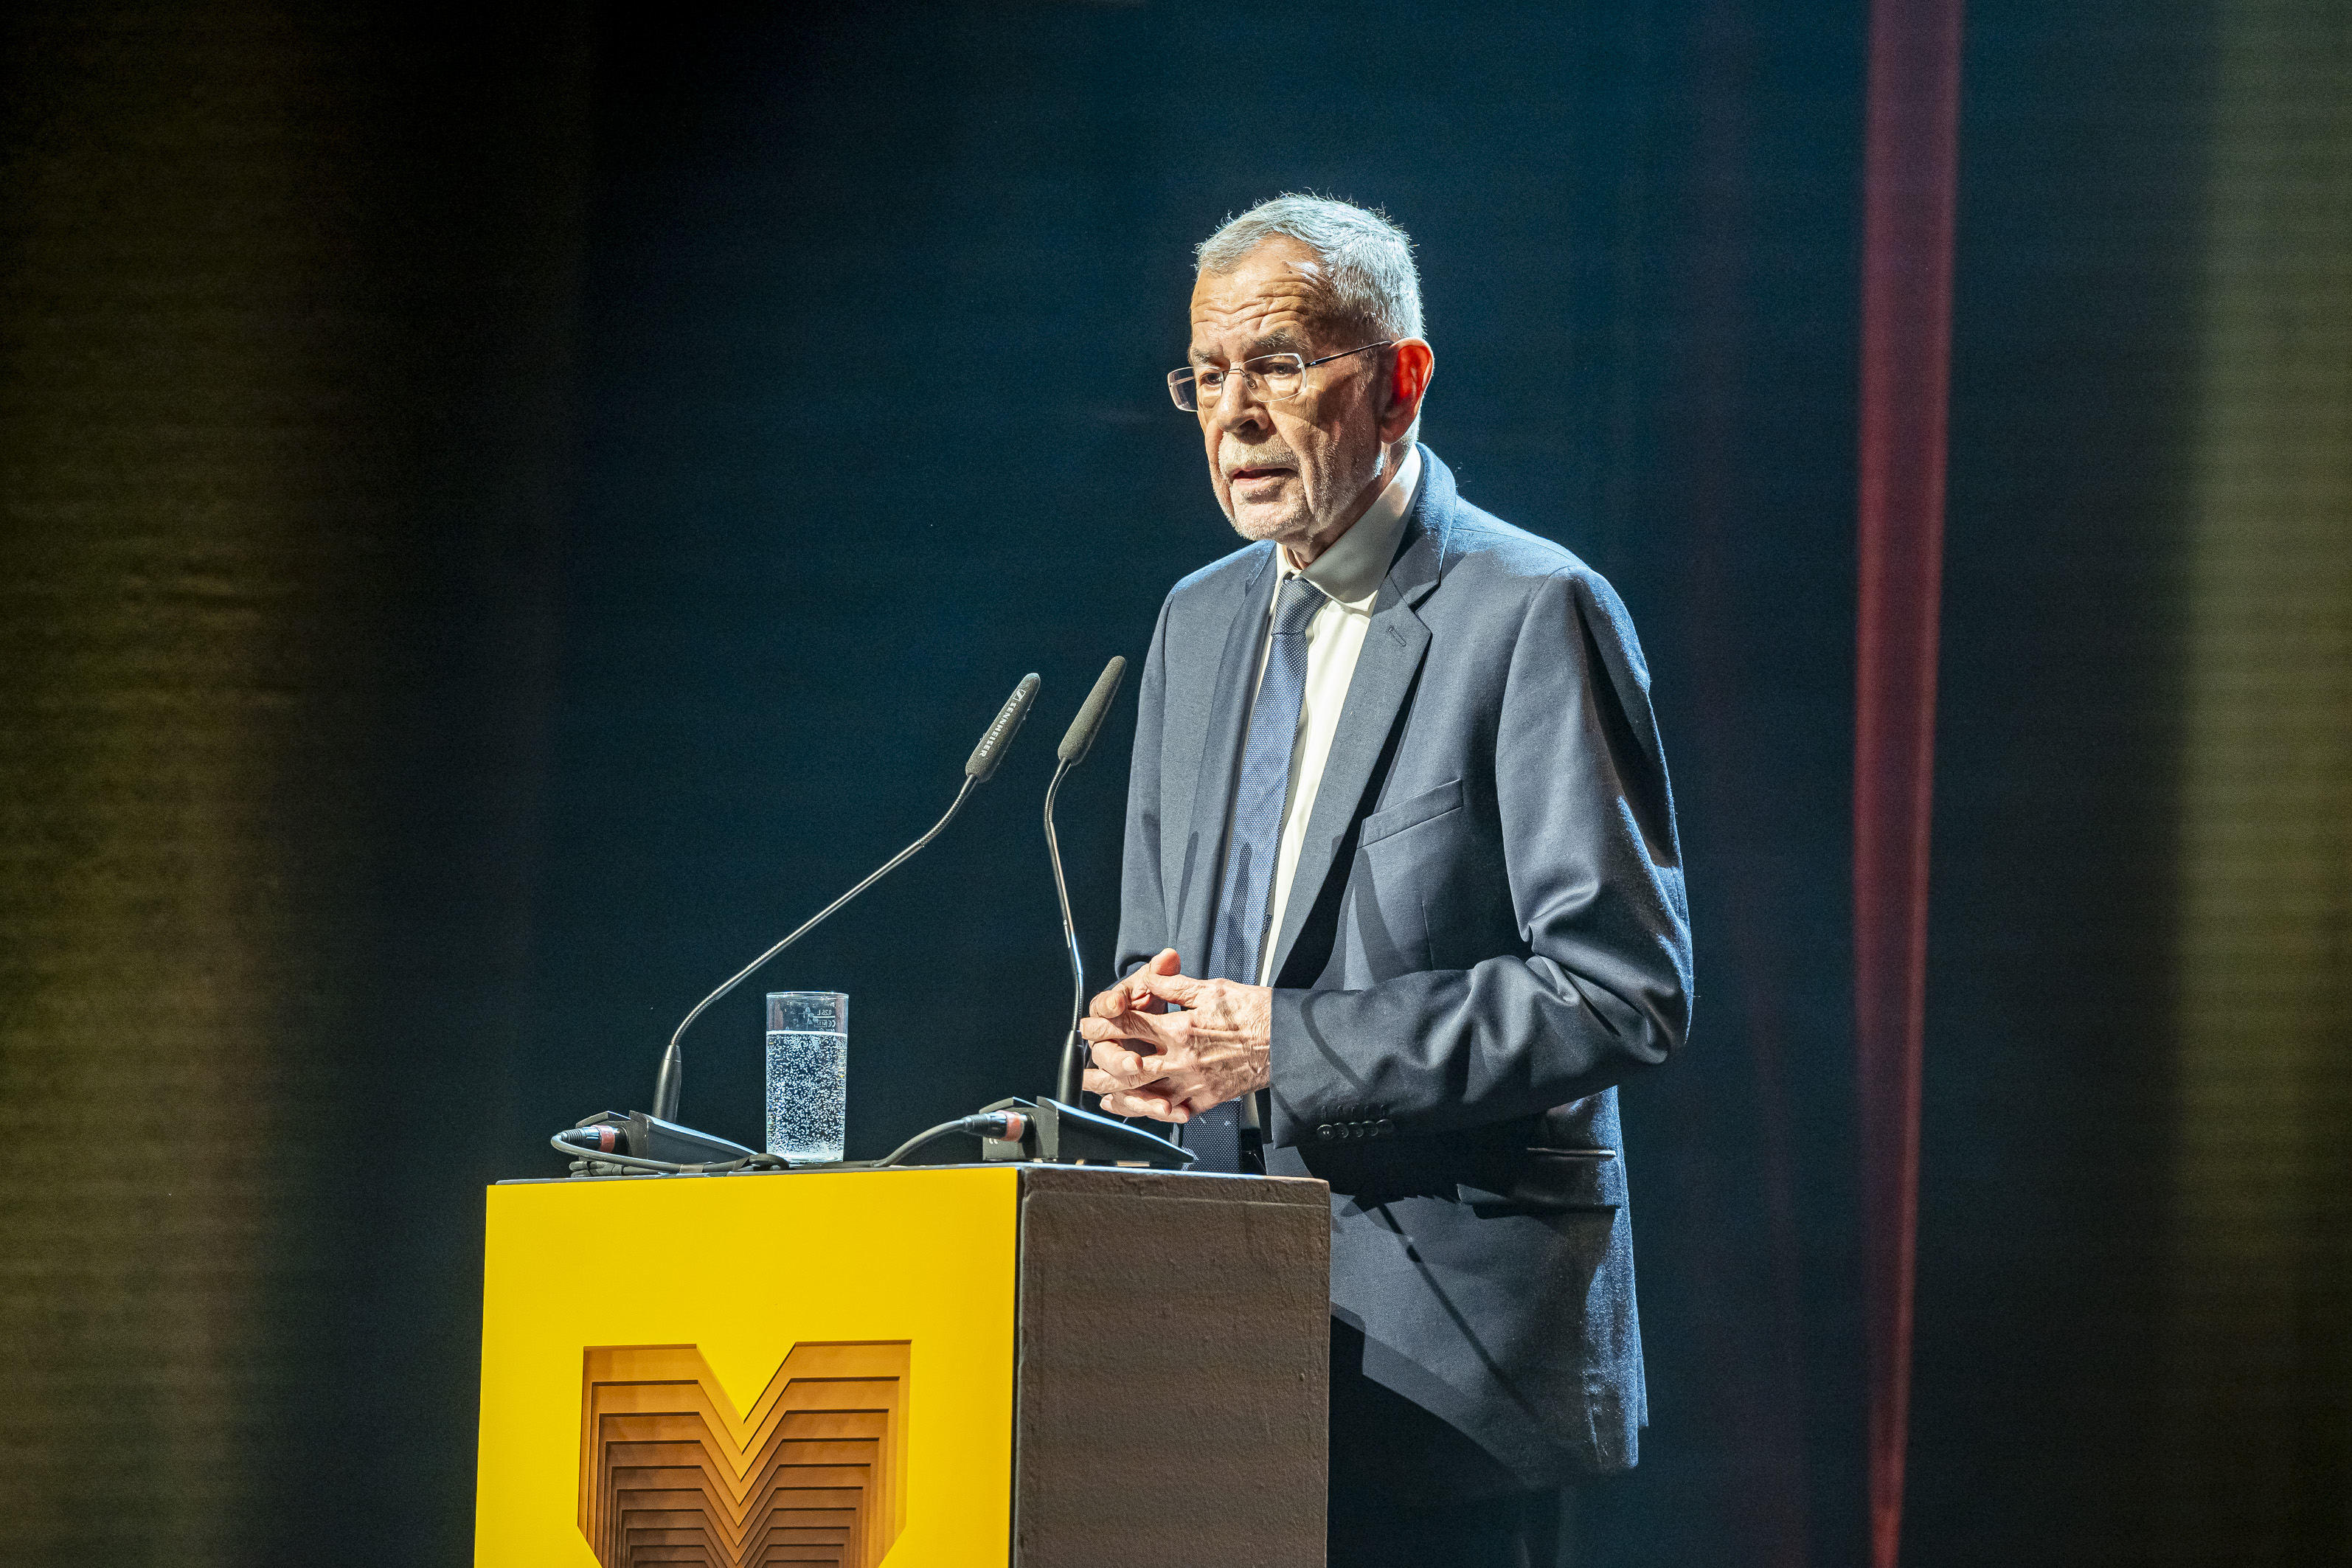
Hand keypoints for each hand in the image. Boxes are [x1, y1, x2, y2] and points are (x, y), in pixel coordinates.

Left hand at [1080, 953, 1272, 1122]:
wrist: (1284, 1041)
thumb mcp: (1211, 988)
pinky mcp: (1204, 1100)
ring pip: (1143, 1095)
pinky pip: (1169, 1112)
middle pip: (1127, 1065)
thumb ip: (1174, 983)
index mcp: (1181, 1028)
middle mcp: (1182, 1059)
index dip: (1103, 1024)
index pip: (1129, 1025)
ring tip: (1097, 1090)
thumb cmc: (1253, 1013)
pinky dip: (1147, 1112)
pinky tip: (1134, 1108)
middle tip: (1084, 1061)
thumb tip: (1149, 977)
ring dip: (1116, 1094)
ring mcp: (1192, 1084)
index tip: (1090, 1024)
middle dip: (1100, 1063)